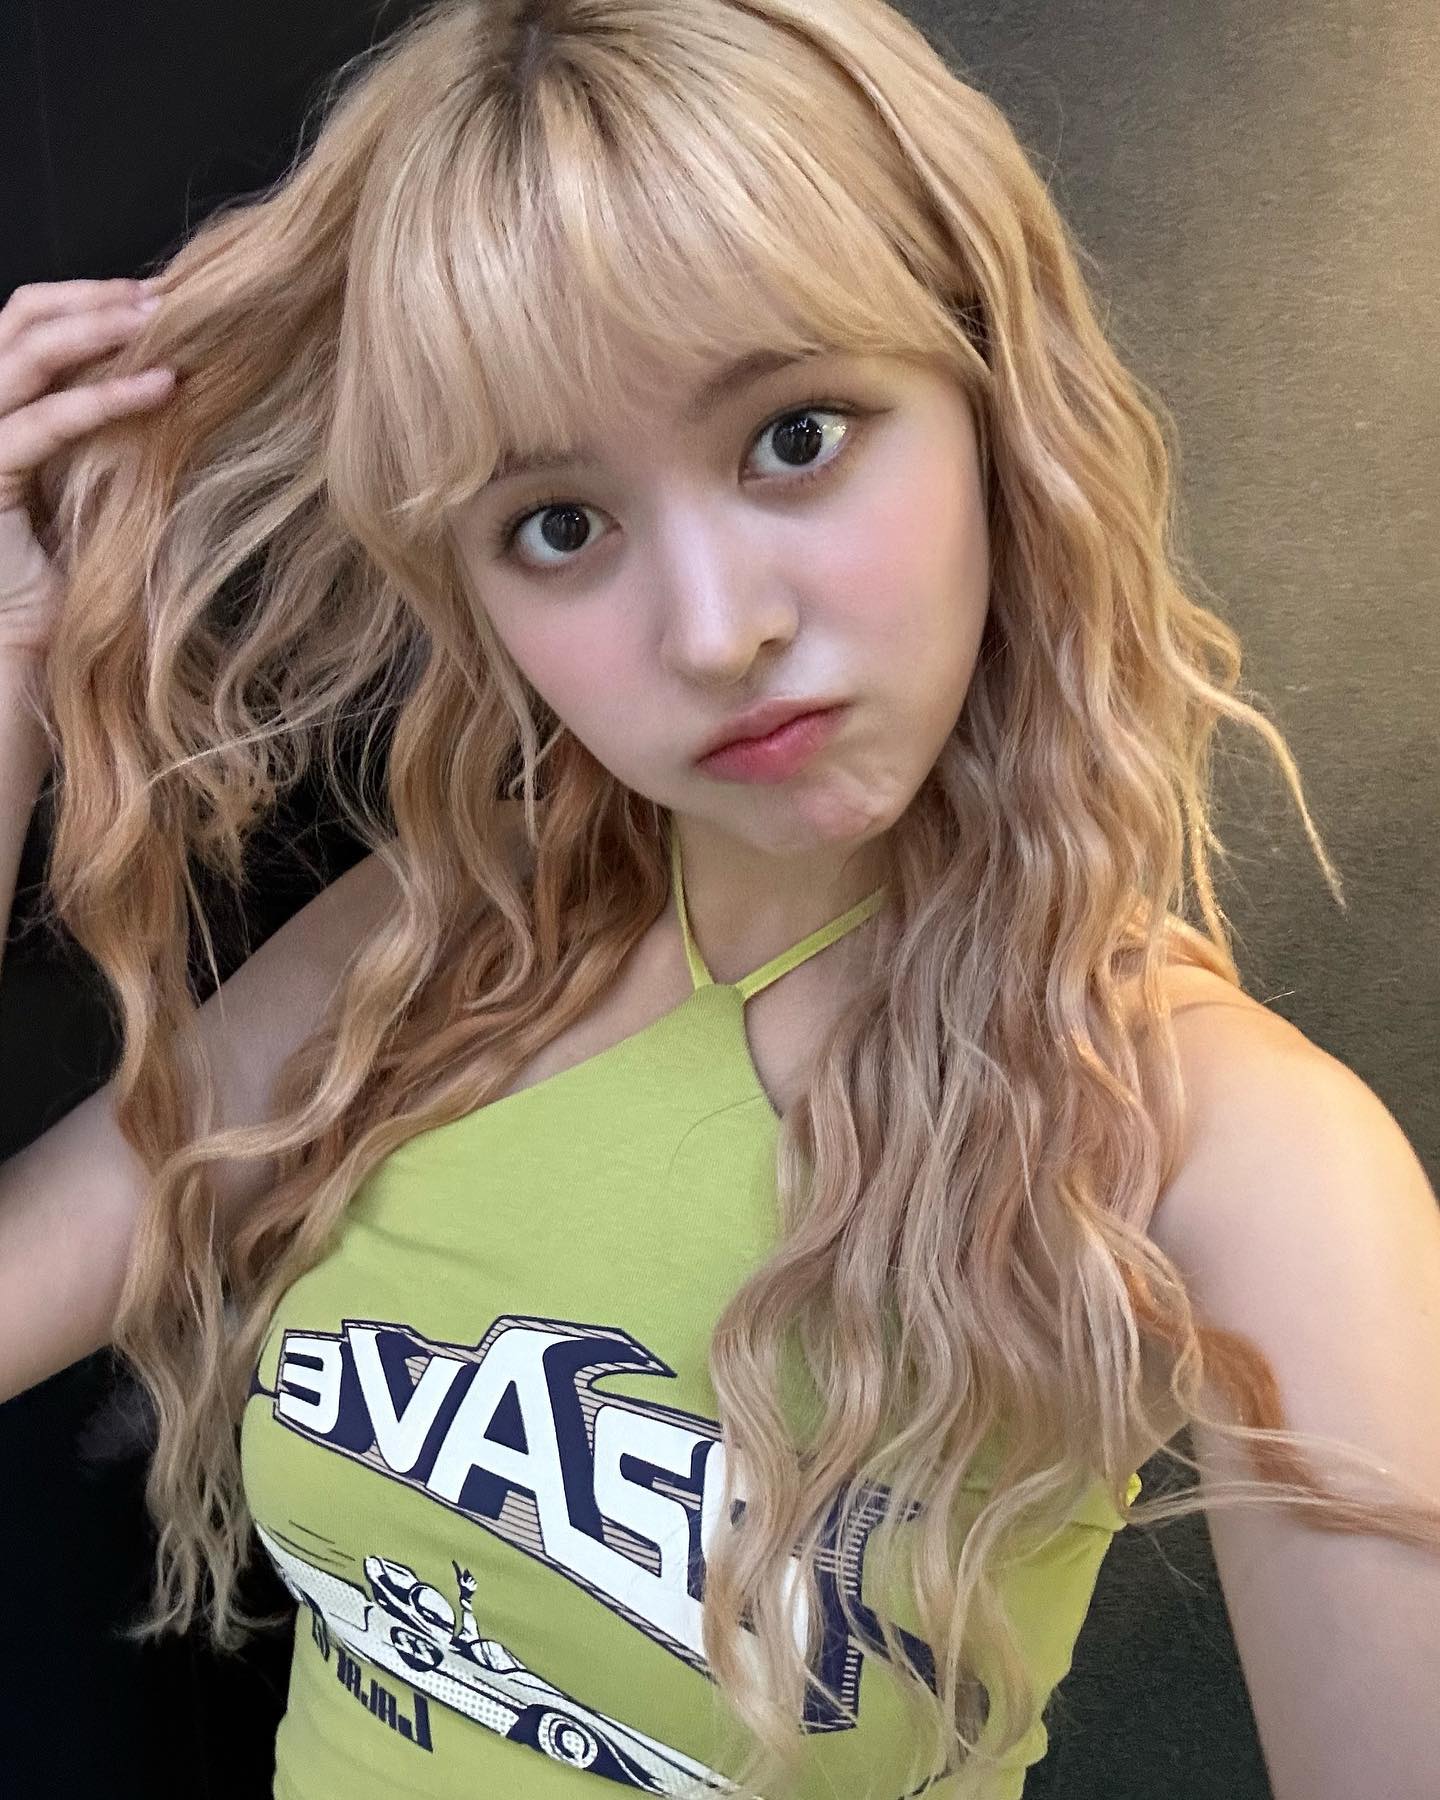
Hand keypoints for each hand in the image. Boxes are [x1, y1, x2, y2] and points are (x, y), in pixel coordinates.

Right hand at [0, 276, 174, 665]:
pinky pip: (45, 423)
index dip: (83, 300)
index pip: (25, 326)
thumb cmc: (63, 573)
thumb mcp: (89, 480)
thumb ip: (104, 430)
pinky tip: (161, 387)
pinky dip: (106, 398)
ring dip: (95, 326)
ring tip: (161, 318)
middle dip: (91, 298)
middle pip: (17, 320)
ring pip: (21, 353)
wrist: (27, 643)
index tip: (154, 296)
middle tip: (162, 294)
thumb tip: (165, 372)